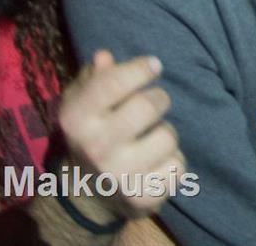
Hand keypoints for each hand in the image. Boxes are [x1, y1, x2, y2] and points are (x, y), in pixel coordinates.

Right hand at [59, 51, 184, 218]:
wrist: (87, 192)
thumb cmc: (93, 132)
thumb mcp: (83, 102)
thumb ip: (95, 77)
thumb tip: (104, 57)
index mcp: (77, 119)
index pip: (112, 83)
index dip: (140, 68)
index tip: (154, 65)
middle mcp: (95, 147)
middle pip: (149, 106)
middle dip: (159, 98)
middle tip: (154, 103)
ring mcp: (119, 176)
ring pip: (169, 136)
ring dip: (166, 133)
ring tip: (151, 138)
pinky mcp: (141, 197)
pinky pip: (178, 167)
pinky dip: (173, 162)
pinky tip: (157, 163)